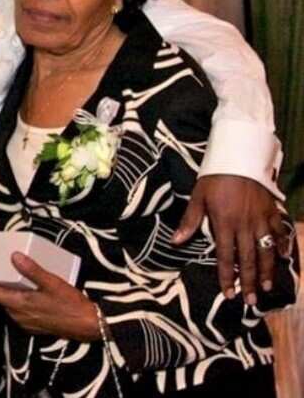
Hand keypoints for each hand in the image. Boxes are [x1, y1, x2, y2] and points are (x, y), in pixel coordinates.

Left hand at [0, 252, 99, 341]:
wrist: (87, 326)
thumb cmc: (70, 304)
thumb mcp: (52, 283)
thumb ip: (32, 270)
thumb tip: (14, 256)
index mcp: (19, 304)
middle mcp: (18, 315)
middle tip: (6, 269)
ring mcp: (25, 323)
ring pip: (9, 305)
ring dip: (11, 292)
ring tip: (19, 278)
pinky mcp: (34, 326)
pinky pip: (20, 312)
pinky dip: (21, 301)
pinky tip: (32, 292)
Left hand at [172, 174, 280, 304]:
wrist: (239, 157)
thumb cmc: (214, 178)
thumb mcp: (197, 197)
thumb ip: (189, 221)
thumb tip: (175, 242)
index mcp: (224, 223)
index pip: (226, 256)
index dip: (227, 277)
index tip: (229, 294)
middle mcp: (245, 225)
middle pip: (248, 259)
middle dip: (249, 282)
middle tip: (250, 301)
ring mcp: (261, 219)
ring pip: (266, 250)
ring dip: (267, 270)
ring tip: (266, 288)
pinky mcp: (272, 212)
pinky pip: (280, 232)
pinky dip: (282, 245)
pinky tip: (283, 257)